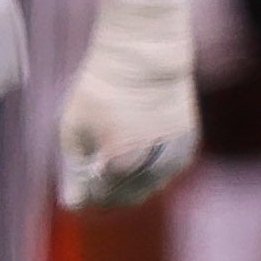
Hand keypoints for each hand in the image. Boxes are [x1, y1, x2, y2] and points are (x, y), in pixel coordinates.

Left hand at [57, 0, 199, 208]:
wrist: (145, 56)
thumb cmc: (102, 88)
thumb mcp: (74, 127)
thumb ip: (74, 170)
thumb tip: (73, 203)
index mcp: (121, 164)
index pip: (100, 199)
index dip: (84, 196)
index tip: (72, 188)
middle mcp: (154, 167)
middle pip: (125, 198)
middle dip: (104, 193)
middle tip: (87, 181)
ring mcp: (175, 159)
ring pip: (148, 188)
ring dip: (126, 184)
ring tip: (105, 163)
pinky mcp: (188, 148)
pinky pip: (164, 173)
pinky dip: (146, 171)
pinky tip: (129, 154)